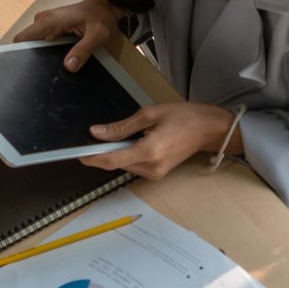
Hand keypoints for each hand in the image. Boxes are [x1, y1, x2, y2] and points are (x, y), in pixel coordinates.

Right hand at [14, 0, 127, 70]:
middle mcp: (42, 21)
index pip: (22, 39)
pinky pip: (43, 41)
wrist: (105, 6)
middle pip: (28, 44)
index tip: (29, 70)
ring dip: (43, 55)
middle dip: (35, 58)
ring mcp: (46, 23)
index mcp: (49, 21)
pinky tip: (61, 58)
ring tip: (57, 66)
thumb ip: (83, 50)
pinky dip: (49, 51)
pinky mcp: (51, 27)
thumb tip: (68, 67)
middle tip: (50, 72)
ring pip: (35, 44)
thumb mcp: (97, 36)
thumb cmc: (101, 17)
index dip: (20, 54)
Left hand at [78, 102, 239, 178]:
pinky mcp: (158, 173)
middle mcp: (152, 167)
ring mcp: (156, 173)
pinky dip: (127, 155)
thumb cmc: (184, 117)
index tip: (78, 153)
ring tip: (115, 136)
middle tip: (94, 137)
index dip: (92, 158)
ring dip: (115, 153)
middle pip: (116, 164)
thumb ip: (121, 127)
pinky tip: (129, 142)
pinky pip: (134, 165)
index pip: (112, 160)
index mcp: (149, 152)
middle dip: (103, 152)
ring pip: (124, 165)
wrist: (210, 129)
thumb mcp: (149, 114)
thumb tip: (97, 133)